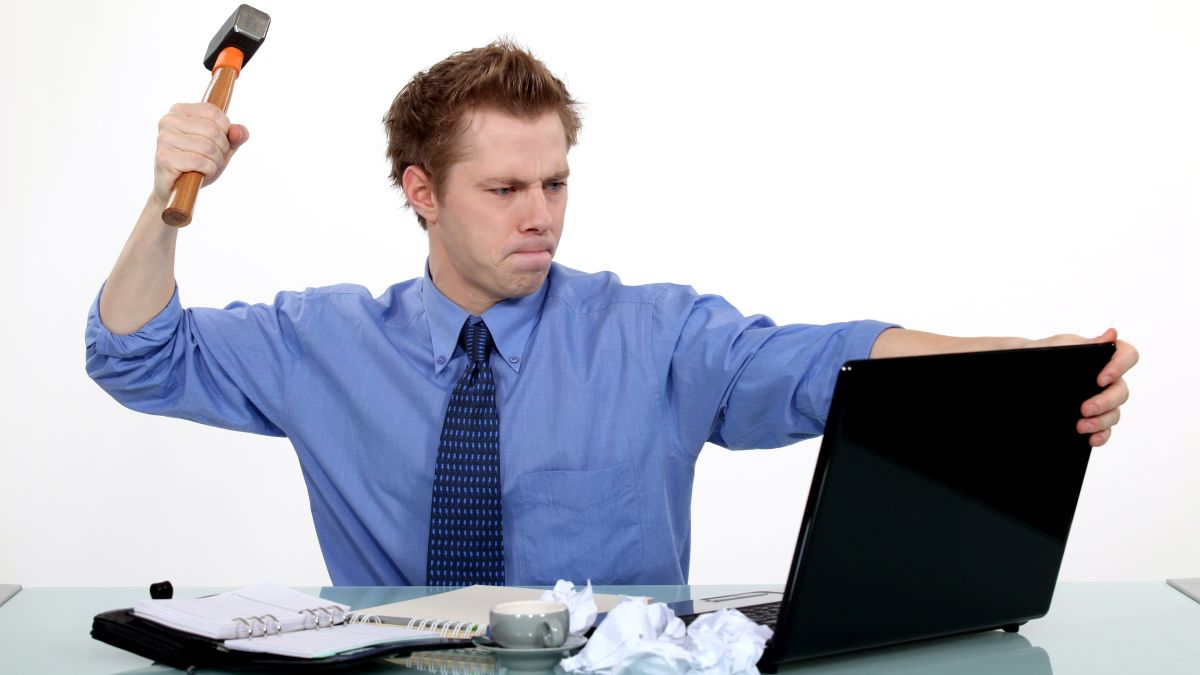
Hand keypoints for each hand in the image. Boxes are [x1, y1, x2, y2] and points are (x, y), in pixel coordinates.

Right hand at [152, 102, 249, 201]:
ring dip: (215, 162)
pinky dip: (208, 170)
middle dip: (221, 149)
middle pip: (212, 130)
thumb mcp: (221, 147)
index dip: (225, 131)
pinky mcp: (164, 158)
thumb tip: (239, 132)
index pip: (213, 112)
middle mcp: (168, 121)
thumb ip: (235, 137)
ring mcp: (164, 139)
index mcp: (180, 110)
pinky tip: (199, 173)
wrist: (175, 188)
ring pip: (207, 147)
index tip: (218, 143)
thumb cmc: (198, 164)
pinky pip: (199, 162)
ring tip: (205, 167)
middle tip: (212, 159)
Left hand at [1034, 328, 1137, 446]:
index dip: (1121, 367)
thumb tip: (1112, 334)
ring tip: (1080, 426)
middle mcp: (1108, 379)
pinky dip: (1102, 435)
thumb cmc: (1045, 354)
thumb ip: (1086, 344)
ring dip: (1101, 422)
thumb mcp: (1062, 346)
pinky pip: (1106, 429)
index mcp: (1104, 356)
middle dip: (1105, 402)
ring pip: (1115, 413)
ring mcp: (1102, 399)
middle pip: (1121, 391)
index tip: (1100, 379)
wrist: (1022, 371)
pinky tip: (1091, 439)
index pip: (1127, 355)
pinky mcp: (1093, 417)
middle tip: (1084, 409)